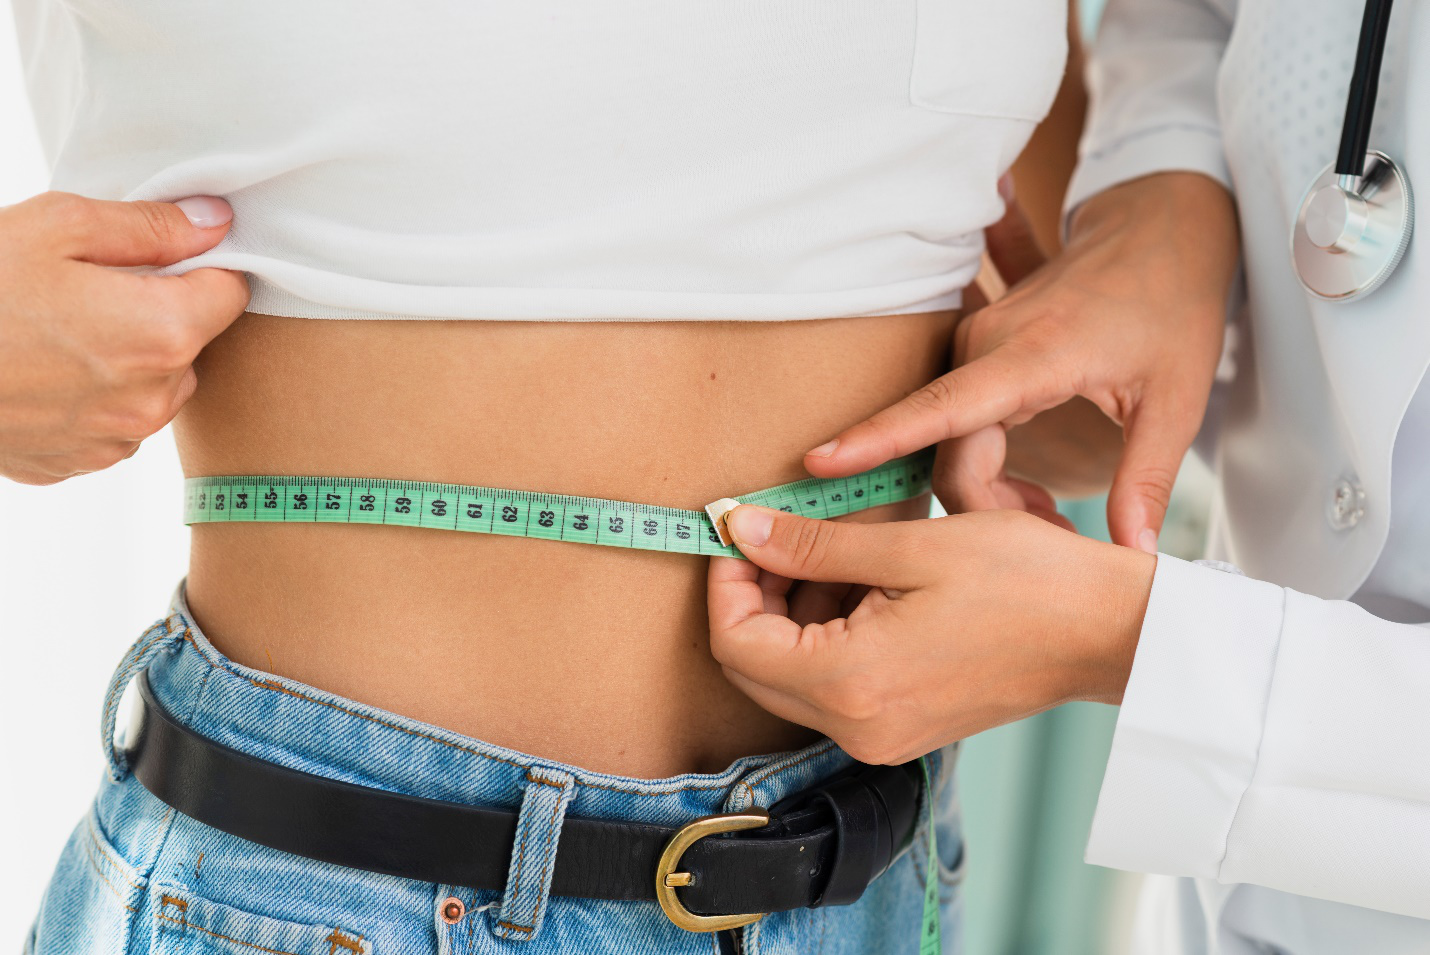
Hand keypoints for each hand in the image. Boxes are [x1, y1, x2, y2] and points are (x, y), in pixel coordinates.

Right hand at [0, 191, 248, 483]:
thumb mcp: (56, 227)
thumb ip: (150, 227)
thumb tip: (215, 221)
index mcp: (163, 334)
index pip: (231, 294)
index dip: (201, 268)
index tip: (160, 256)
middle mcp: (153, 398)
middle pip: (192, 344)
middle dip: (157, 314)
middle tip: (85, 291)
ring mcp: (116, 439)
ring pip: (153, 387)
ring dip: (124, 360)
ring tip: (53, 332)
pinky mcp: (79, 463)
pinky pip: (110, 421)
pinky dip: (88, 397)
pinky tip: (38, 372)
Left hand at [708, 504, 1155, 763]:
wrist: (1106, 632)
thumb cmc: (1025, 580)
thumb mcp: (910, 546)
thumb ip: (814, 545)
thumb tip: (741, 529)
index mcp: (850, 683)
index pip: (735, 642)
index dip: (725, 580)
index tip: (740, 529)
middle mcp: (856, 728)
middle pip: (753, 666)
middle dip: (751, 595)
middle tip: (775, 535)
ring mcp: (880, 736)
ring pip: (790, 675)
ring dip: (790, 612)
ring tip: (832, 552)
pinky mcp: (901, 729)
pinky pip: (833, 686)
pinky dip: (827, 635)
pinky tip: (861, 585)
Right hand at [803, 172, 1238, 551]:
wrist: (1156, 229)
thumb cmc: (1173, 305)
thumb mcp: (1178, 399)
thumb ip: (1147, 480)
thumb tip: (1135, 557)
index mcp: (1033, 356)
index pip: (942, 408)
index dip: (880, 438)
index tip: (822, 461)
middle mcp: (988, 344)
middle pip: (951, 453)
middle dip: (989, 510)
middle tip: (1056, 534)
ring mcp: (978, 341)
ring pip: (952, 440)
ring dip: (990, 486)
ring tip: (1048, 509)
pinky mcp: (978, 346)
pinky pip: (956, 415)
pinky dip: (983, 455)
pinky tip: (1024, 483)